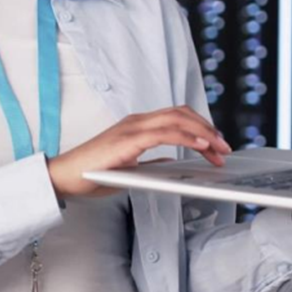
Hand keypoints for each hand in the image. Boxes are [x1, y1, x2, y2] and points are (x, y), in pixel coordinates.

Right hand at [47, 105, 231, 199]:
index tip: (216, 143)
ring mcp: (132, 128)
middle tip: (225, 147)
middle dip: (208, 128)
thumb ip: (152, 162)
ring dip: (203, 133)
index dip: (200, 126)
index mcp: (138, 126)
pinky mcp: (128, 140)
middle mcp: (137, 121)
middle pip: (181, 114)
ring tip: (219, 148)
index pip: (176, 116)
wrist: (66, 177)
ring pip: (177, 119)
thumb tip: (173, 162)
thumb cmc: (94, 173)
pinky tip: (201, 145)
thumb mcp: (131, 168)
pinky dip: (187, 137)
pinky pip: (165, 133)